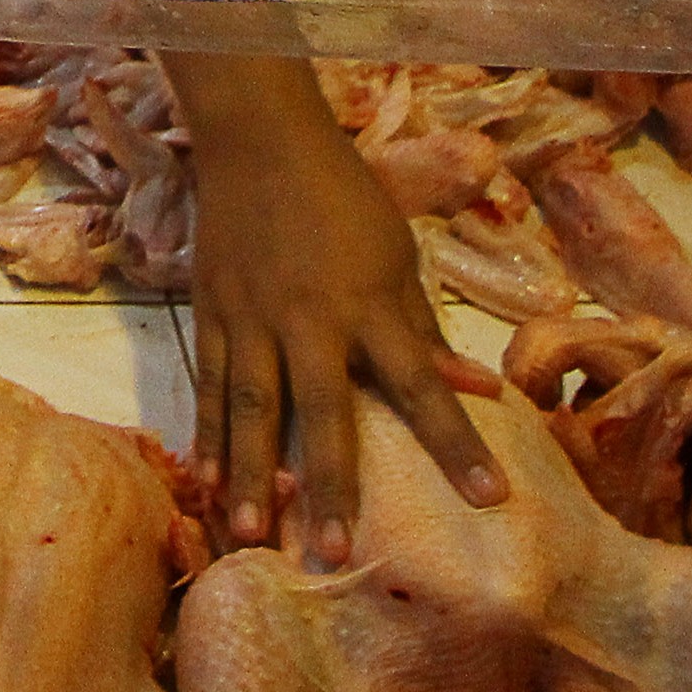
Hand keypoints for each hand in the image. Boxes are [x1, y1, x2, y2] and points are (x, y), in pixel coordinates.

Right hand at [158, 51, 506, 565]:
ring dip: (250, 473)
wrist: (258, 139)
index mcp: (368, 303)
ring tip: (249, 533)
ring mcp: (251, 319)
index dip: (456, 441)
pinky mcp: (210, 314)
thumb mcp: (397, 256)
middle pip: (322, 411)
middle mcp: (308, 318)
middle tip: (331, 552)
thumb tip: (477, 389)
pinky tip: (202, 485)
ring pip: (250, 407)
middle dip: (328, 483)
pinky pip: (208, 385)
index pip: (420, 383)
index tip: (489, 496)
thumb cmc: (342, 198)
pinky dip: (205, 437)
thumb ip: (423, 330)